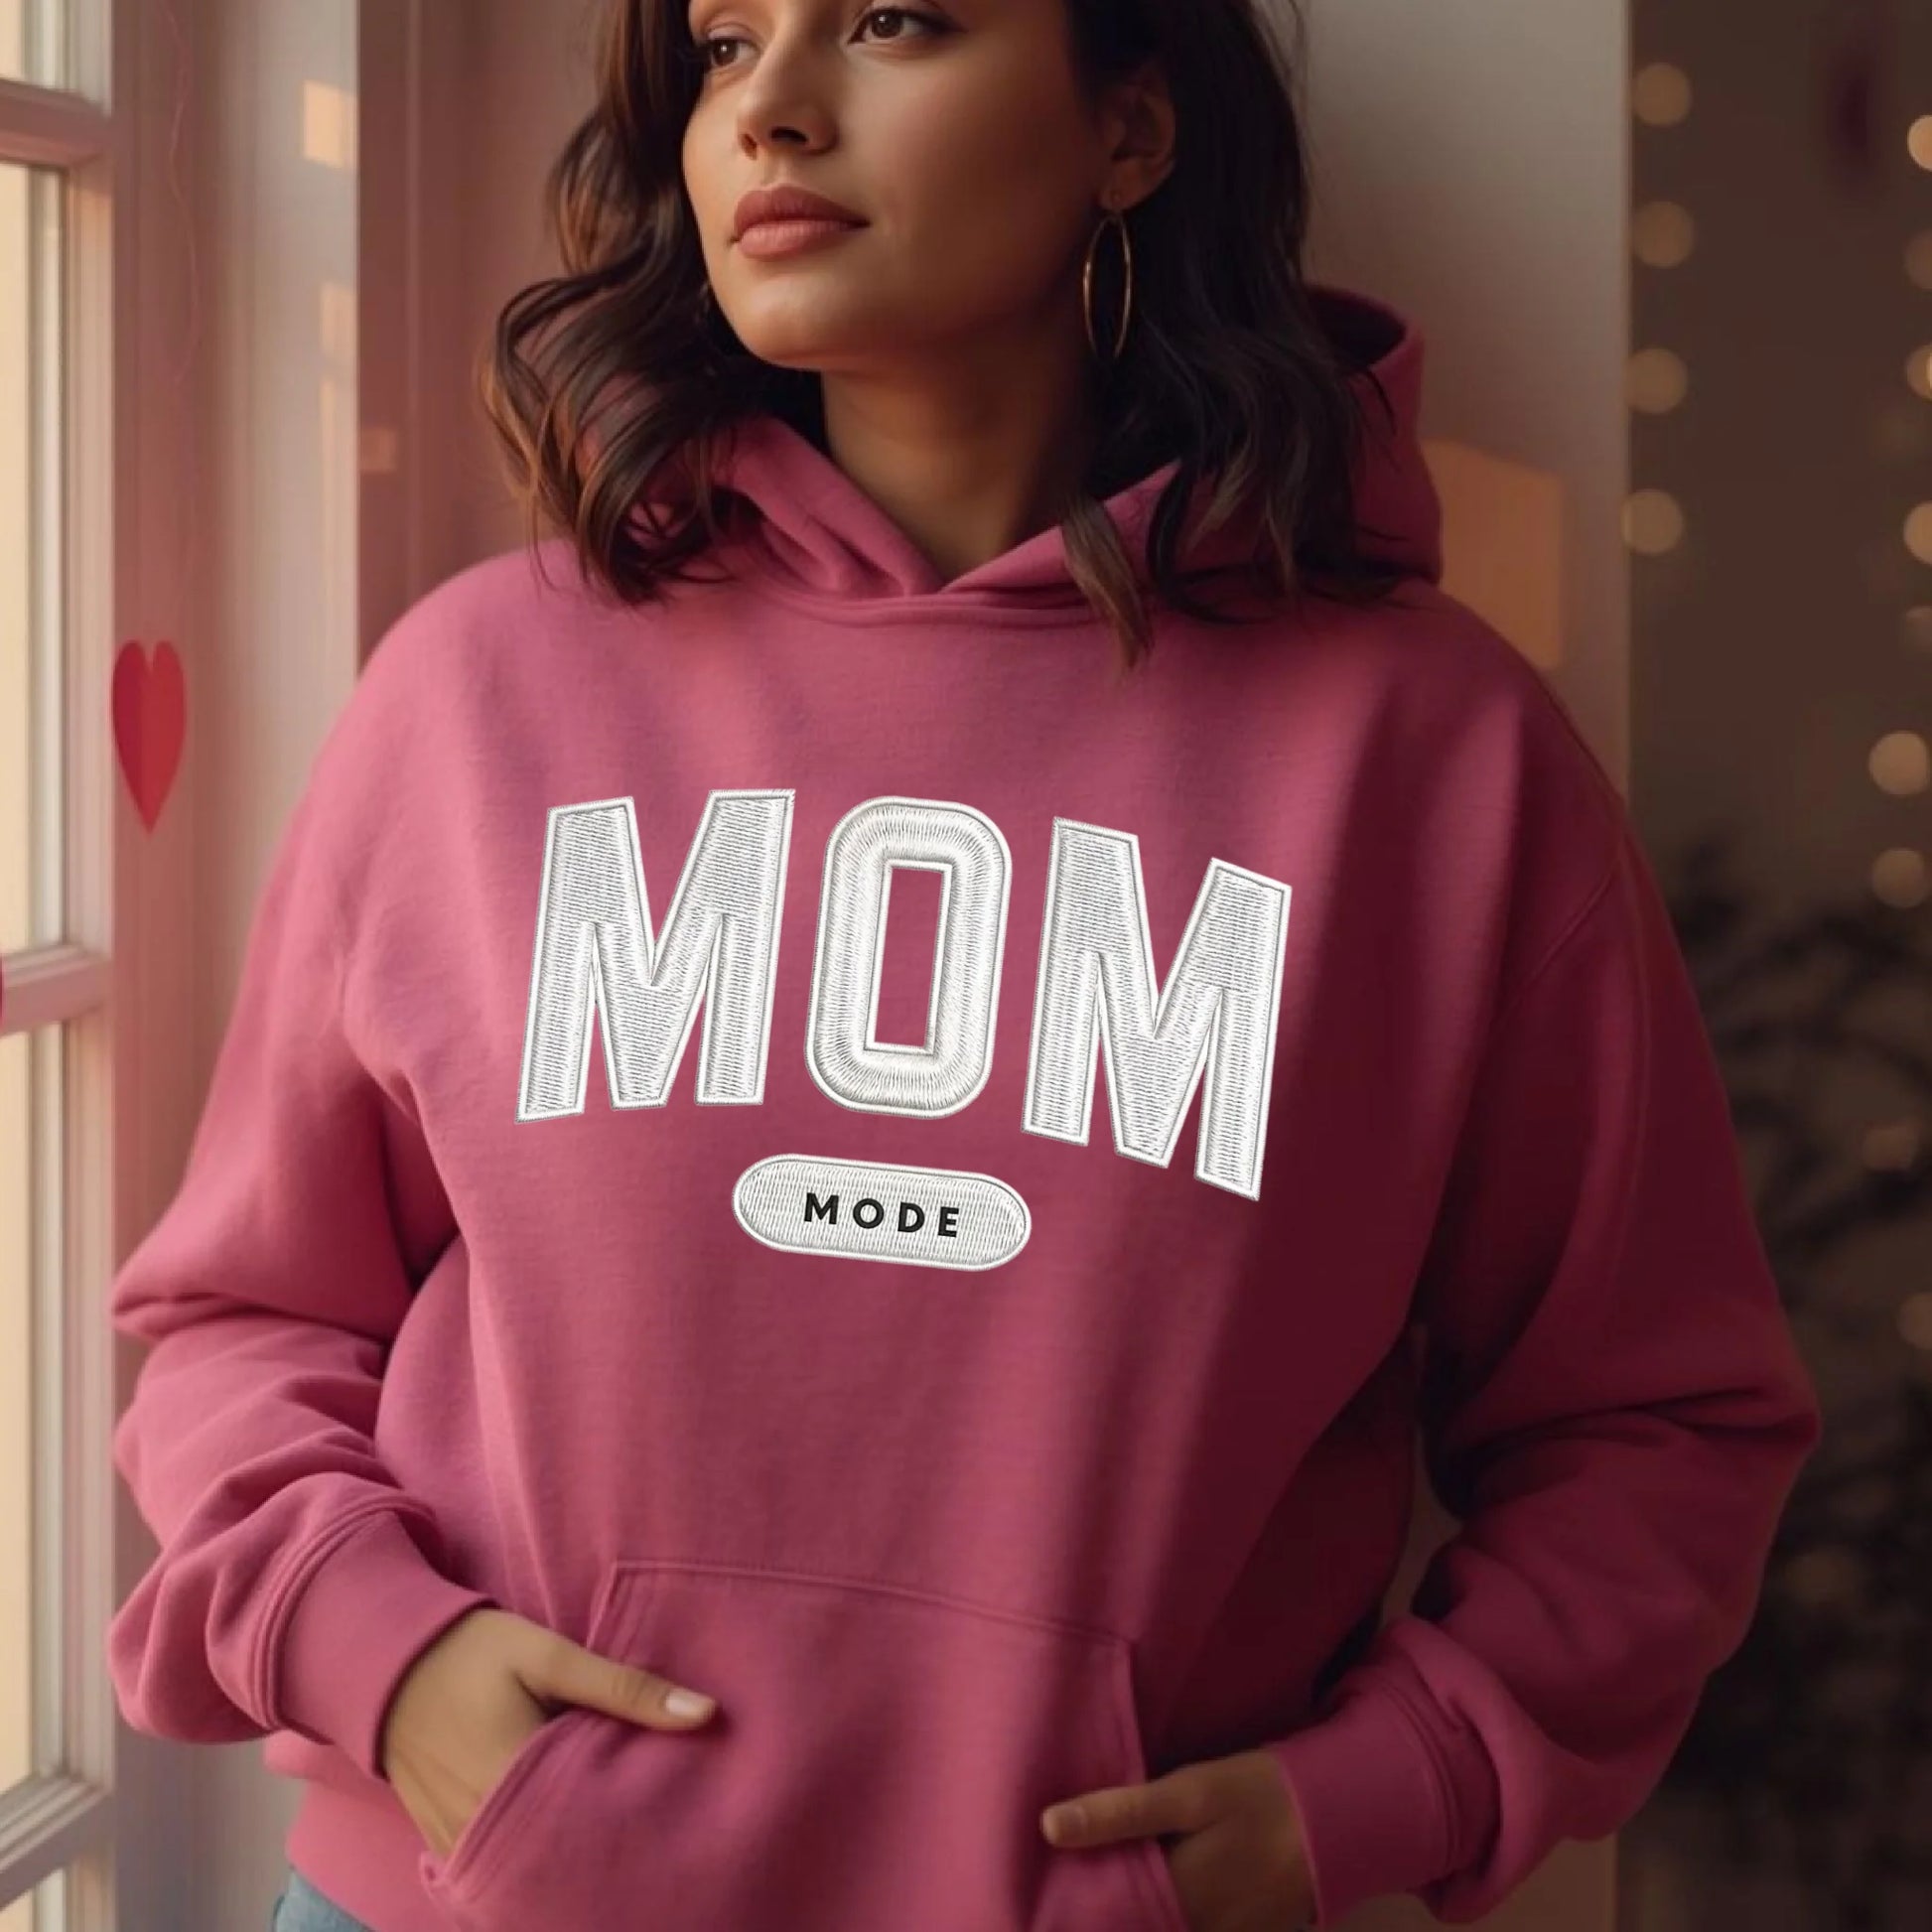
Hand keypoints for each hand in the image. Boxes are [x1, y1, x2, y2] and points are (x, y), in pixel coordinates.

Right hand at [377, 1606, 720, 1858]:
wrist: (385, 1659)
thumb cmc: (472, 1651)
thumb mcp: (549, 1655)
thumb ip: (624, 1688)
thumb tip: (707, 1714)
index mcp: (511, 1780)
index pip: (591, 1827)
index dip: (637, 1829)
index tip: (678, 1823)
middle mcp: (480, 1827)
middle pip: (561, 1861)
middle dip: (607, 1854)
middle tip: (658, 1840)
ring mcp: (456, 1841)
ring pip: (525, 1873)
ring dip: (566, 1861)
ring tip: (620, 1847)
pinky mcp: (444, 1840)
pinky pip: (493, 1870)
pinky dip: (528, 1861)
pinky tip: (565, 1847)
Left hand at [1040, 1745, 1316, 1930]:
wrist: (1335, 1818)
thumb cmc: (1254, 1795)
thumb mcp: (1190, 1792)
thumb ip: (1121, 1813)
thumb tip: (1048, 1826)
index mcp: (1176, 1896)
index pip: (1105, 1919)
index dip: (1073, 1909)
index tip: (1043, 1899)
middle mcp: (1197, 1930)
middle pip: (1134, 1929)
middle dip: (1100, 1916)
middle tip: (1059, 1898)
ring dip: (1133, 1919)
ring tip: (1101, 1897)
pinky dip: (1169, 1922)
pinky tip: (1155, 1901)